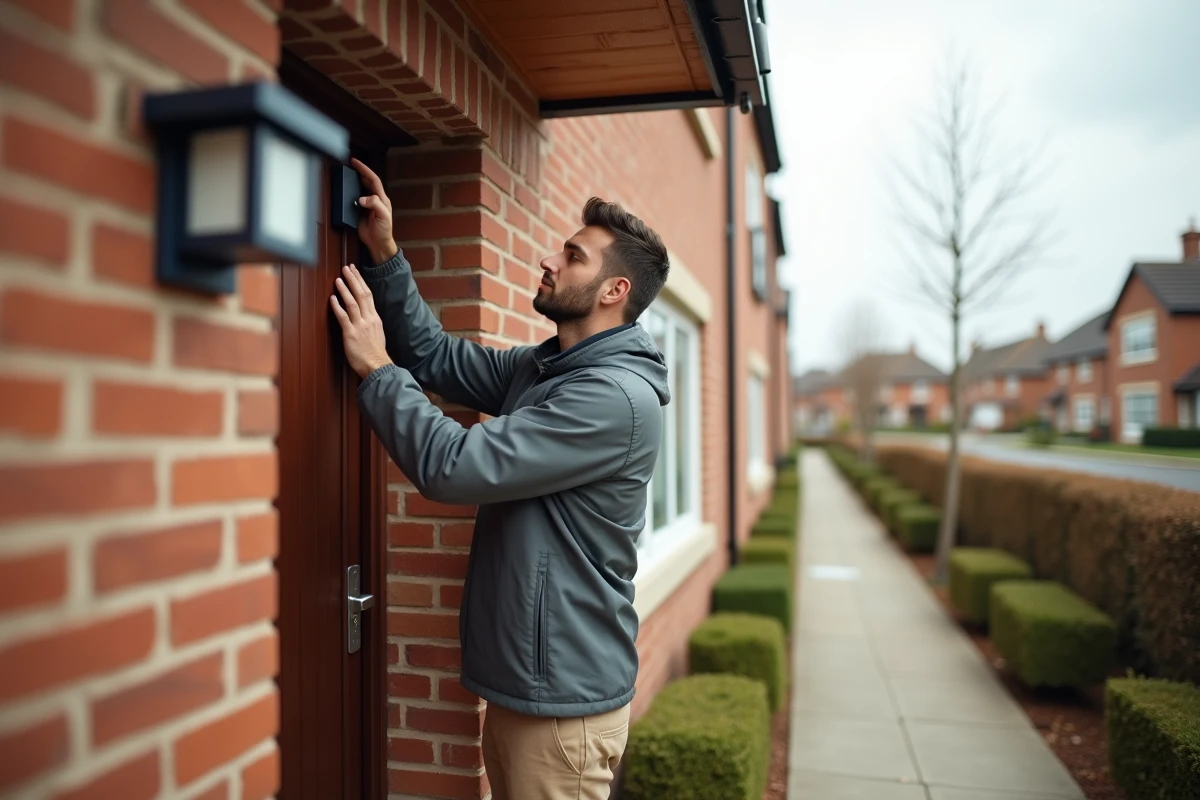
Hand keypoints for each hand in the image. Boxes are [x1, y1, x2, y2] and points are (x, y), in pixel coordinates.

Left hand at [331, 264, 392, 378]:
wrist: (378, 366)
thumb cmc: (376, 354)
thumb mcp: (377, 334)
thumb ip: (371, 322)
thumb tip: (365, 315)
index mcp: (375, 318)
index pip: (368, 295)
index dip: (361, 281)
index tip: (355, 271)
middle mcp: (369, 319)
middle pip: (361, 294)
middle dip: (353, 279)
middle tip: (346, 267)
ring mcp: (360, 326)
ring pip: (352, 303)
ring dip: (344, 289)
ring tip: (338, 279)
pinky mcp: (351, 334)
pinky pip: (343, 317)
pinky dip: (337, 306)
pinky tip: (332, 298)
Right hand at [350, 157, 397, 264]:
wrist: (378, 243)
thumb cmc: (384, 231)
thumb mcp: (383, 216)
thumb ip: (375, 205)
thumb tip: (362, 198)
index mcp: (382, 199)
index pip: (373, 180)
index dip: (365, 170)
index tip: (356, 162)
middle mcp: (376, 200)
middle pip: (368, 181)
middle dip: (361, 171)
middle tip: (352, 164)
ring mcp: (369, 205)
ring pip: (362, 188)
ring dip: (356, 180)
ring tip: (349, 173)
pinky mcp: (362, 211)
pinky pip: (356, 198)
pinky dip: (352, 192)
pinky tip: (348, 190)